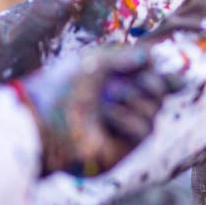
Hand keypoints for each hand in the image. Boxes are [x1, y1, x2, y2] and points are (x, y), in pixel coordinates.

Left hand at [15, 46, 181, 176]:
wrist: (40, 123)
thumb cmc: (58, 90)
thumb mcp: (91, 63)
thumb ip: (122, 56)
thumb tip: (150, 56)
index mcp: (116, 82)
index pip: (151, 77)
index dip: (165, 74)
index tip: (163, 68)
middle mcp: (123, 104)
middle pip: (160, 91)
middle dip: (153, 82)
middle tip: (140, 80)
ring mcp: (125, 127)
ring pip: (155, 109)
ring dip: (136, 98)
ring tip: (109, 98)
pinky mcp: (123, 148)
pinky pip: (145, 130)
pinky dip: (130, 119)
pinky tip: (108, 115)